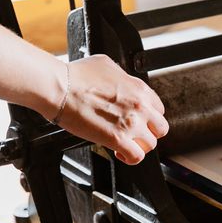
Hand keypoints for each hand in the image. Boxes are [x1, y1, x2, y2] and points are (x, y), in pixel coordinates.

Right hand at [46, 55, 168, 165]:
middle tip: (135, 133)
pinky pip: (136, 157)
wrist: (61, 88)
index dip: (148, 116)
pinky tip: (120, 153)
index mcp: (139, 88)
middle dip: (148, 132)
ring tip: (125, 144)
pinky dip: (130, 158)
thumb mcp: (106, 64)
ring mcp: (130, 124)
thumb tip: (121, 82)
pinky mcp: (117, 139)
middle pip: (160, 128)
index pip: (159, 108)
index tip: (140, 120)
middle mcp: (140, 106)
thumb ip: (122, 77)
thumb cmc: (77, 75)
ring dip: (138, 146)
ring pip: (150, 144)